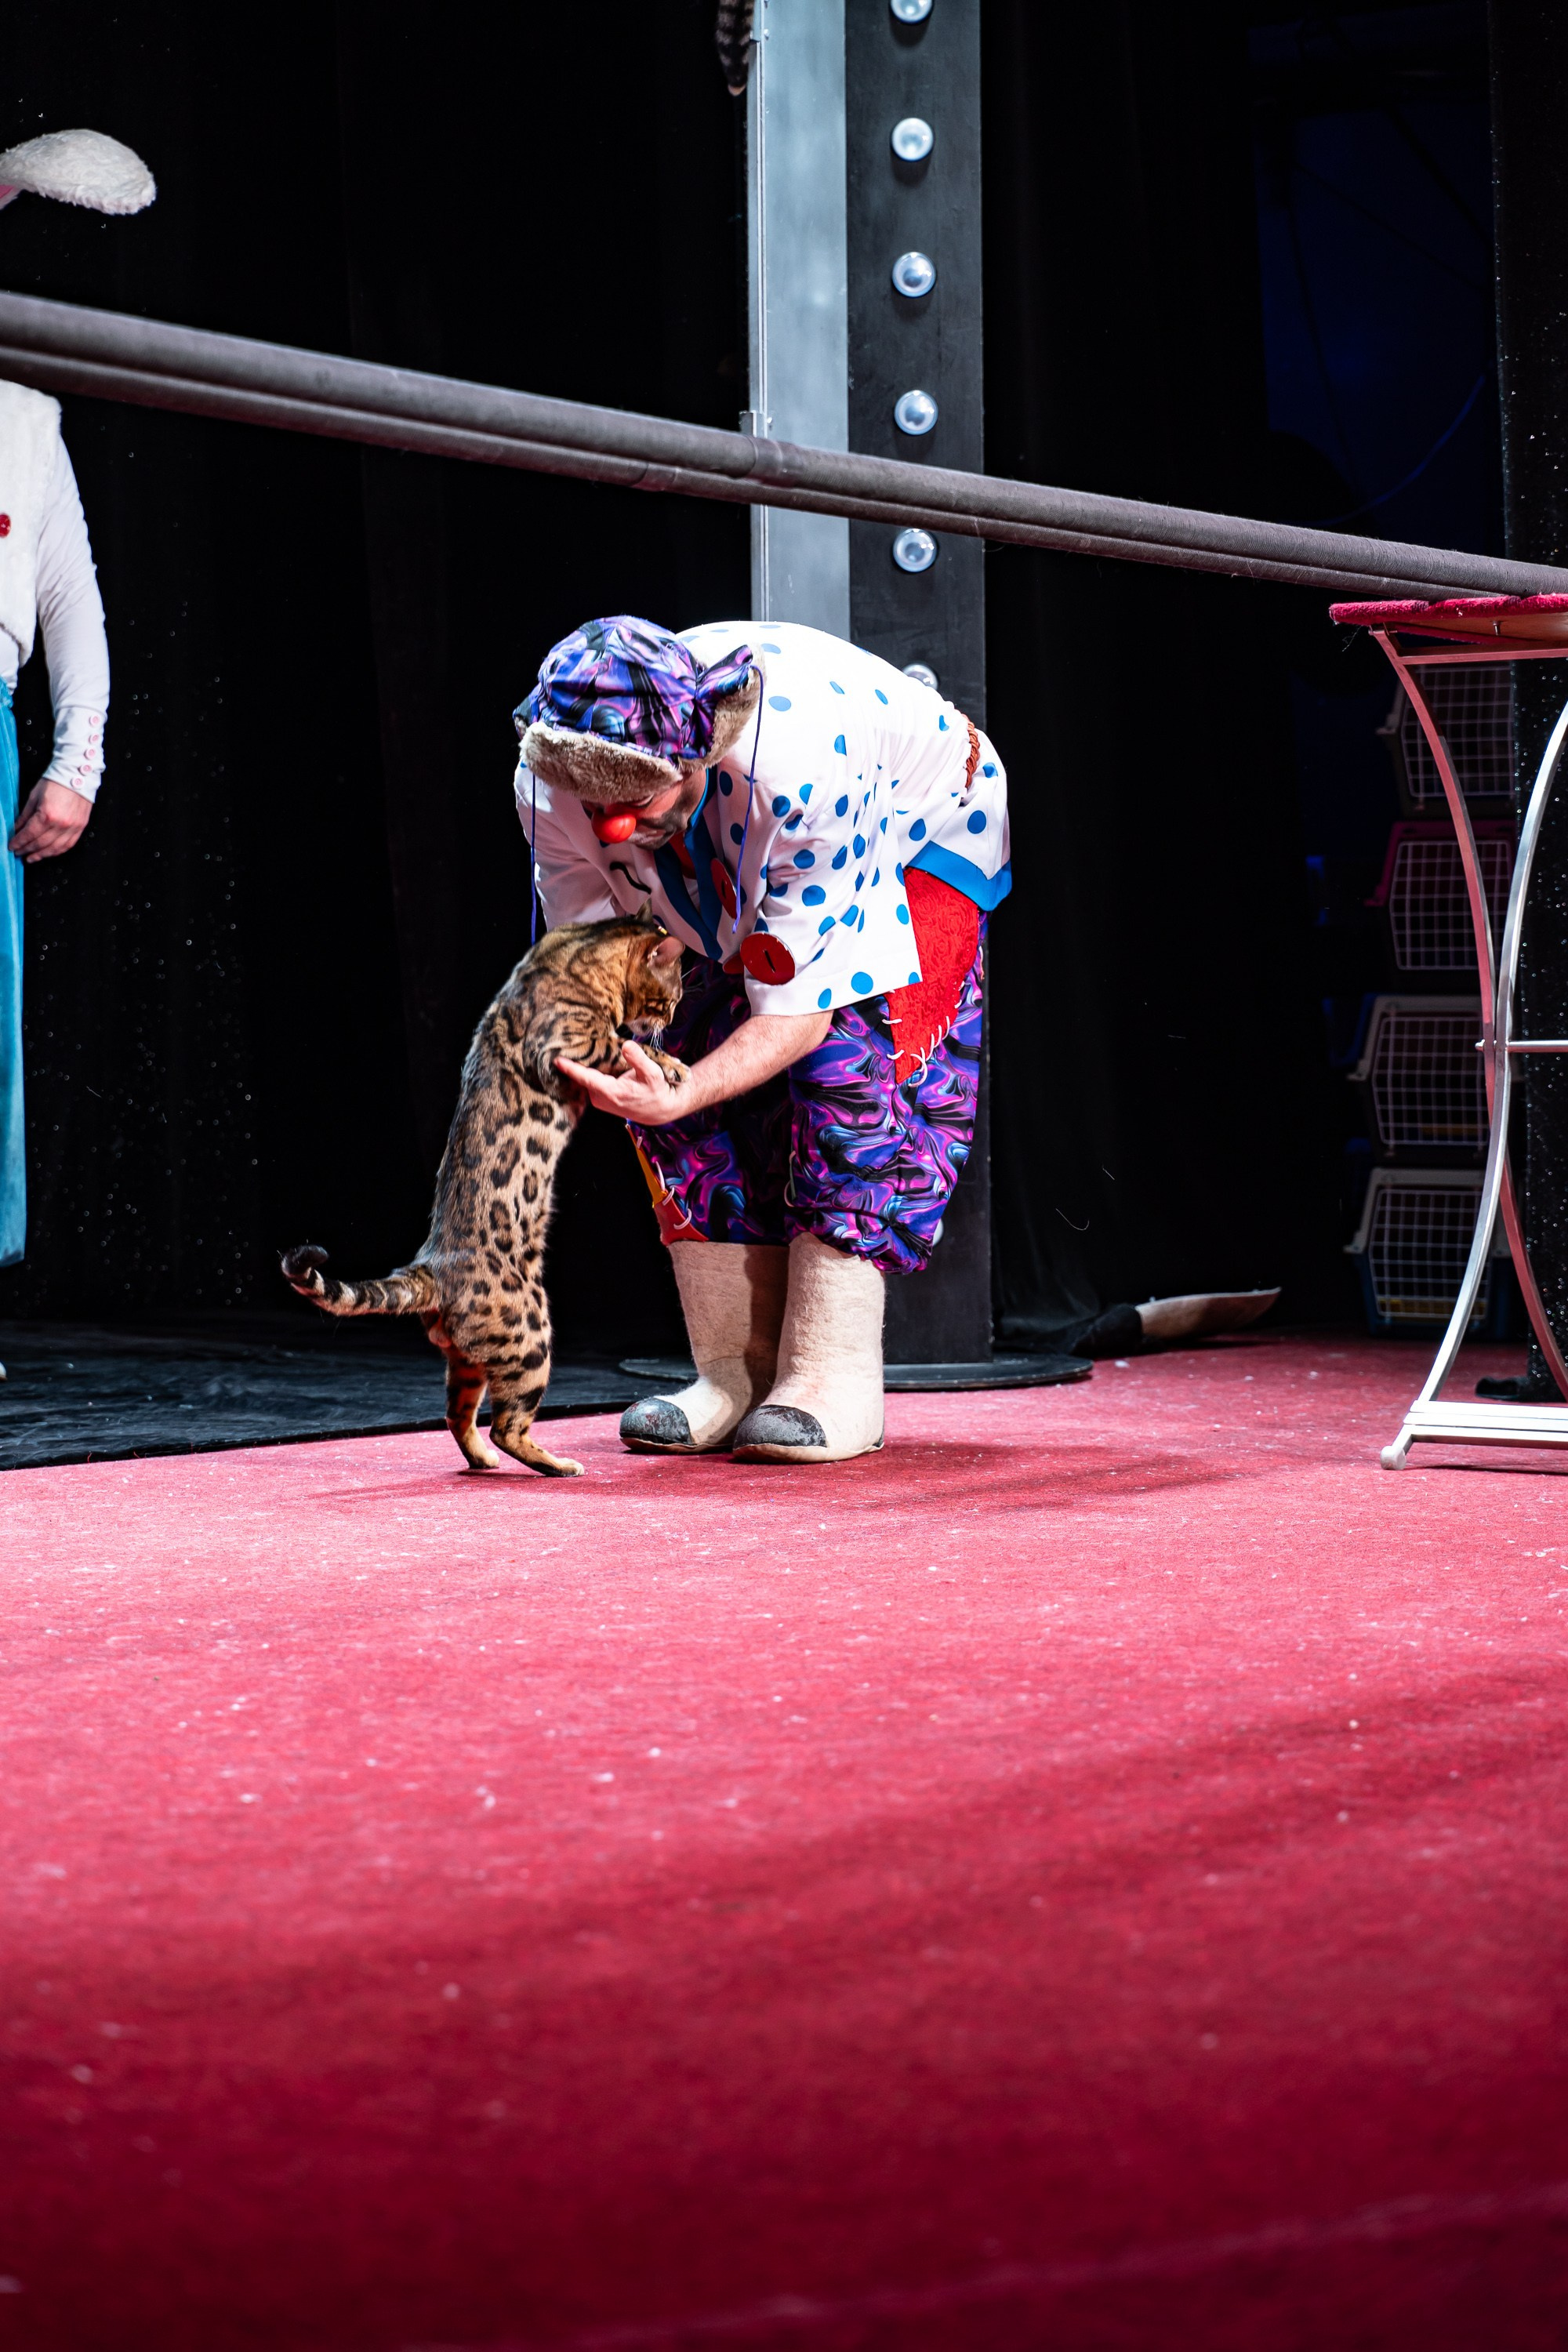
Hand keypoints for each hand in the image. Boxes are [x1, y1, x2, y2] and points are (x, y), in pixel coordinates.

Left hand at [10, 780, 91, 862]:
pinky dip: (57, 851)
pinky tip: (48, 853)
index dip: (19, 842)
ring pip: (55, 848)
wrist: (77, 774)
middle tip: (18, 853)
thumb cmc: (55, 782)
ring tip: (31, 858)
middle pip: (40, 843)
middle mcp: (61, 824)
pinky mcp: (80, 827)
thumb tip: (17, 829)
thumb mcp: (34, 797)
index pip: (29, 834)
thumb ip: (25, 815)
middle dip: (27, 849)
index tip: (12, 846)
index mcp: (47, 815)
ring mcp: (73, 827)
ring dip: (41, 855)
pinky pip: (68, 844)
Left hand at [557, 1040, 688, 1125]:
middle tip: (567, 1044)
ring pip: (585, 1081)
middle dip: (575, 1064)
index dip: (570, 1068)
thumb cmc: (656, 1090)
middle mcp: (602, 1099)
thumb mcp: (652, 1073)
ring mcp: (600, 1101)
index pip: (585, 1078)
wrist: (660, 1110)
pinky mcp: (601, 1100)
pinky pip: (589, 1083)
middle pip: (582, 1078)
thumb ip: (638, 1059)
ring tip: (576, 1049)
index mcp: (611, 1092)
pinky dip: (587, 1073)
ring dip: (581, 1068)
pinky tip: (588, 1061)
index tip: (556, 1060)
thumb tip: (627, 1045)